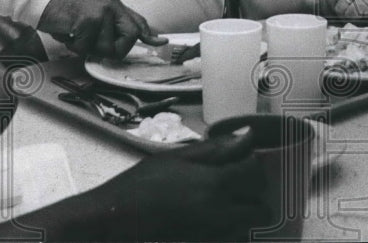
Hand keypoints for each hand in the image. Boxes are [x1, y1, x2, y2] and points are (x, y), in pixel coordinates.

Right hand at [0, 128, 269, 240]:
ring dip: (246, 215)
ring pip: (249, 226)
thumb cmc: (135, 190)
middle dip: (256, 194)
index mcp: (213, 184)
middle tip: (241, 186)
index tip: (243, 161)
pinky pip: (231, 239)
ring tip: (230, 205)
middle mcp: (219, 213)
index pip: (255, 171)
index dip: (253, 164)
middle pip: (260, 205)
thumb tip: (247, 134)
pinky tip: (216, 221)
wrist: (107, 227)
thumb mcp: (173, 160)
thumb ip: (214, 150)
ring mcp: (212, 235)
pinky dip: (231, 231)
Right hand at [37, 0, 166, 58]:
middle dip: (117, 49)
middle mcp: (111, 5)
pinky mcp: (89, 20)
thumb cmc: (64, 12)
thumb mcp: (91, 14)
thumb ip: (107, 26)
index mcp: (113, 3)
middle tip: (97, 48)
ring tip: (76, 35)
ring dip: (88, 48)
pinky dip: (75, 46)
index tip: (161, 41)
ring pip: (106, 46)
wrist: (41, 1)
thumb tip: (120, 45)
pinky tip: (68, 34)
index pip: (137, 20)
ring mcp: (101, 12)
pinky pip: (87, 47)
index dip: (148, 34)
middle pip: (130, 36)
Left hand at [318, 0, 367, 24]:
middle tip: (356, 14)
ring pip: (340, 7)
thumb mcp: (350, 2)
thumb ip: (328, 0)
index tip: (345, 10)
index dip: (330, 7)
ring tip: (365, 14)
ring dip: (350, 18)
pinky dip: (360, 19)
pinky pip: (352, 13)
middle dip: (338, 12)